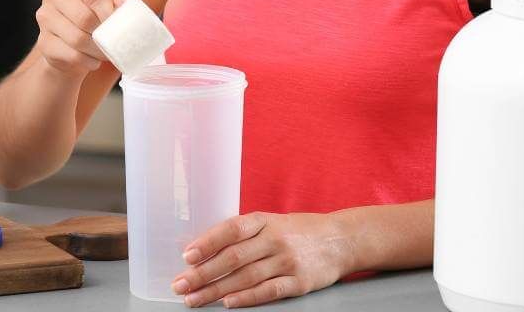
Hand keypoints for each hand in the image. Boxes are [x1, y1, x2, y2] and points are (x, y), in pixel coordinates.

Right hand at [34, 0, 126, 76]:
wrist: (72, 43)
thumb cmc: (97, 18)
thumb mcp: (111, 6)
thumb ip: (122, 3)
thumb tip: (120, 1)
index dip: (108, 11)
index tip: (116, 23)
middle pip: (84, 17)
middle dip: (103, 33)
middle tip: (113, 41)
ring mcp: (45, 17)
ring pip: (77, 39)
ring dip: (97, 50)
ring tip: (106, 52)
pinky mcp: (43, 41)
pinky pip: (71, 55)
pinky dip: (88, 61)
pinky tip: (93, 60)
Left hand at [171, 211, 355, 307]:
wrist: (343, 239)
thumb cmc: (301, 231)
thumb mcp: (274, 222)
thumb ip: (246, 234)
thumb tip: (206, 250)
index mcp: (266, 220)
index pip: (232, 229)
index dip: (208, 242)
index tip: (187, 256)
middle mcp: (276, 239)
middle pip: (234, 257)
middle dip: (203, 273)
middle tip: (181, 284)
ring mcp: (288, 260)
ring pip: (246, 277)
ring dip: (217, 290)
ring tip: (195, 299)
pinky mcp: (300, 281)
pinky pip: (269, 291)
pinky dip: (247, 298)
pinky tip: (228, 304)